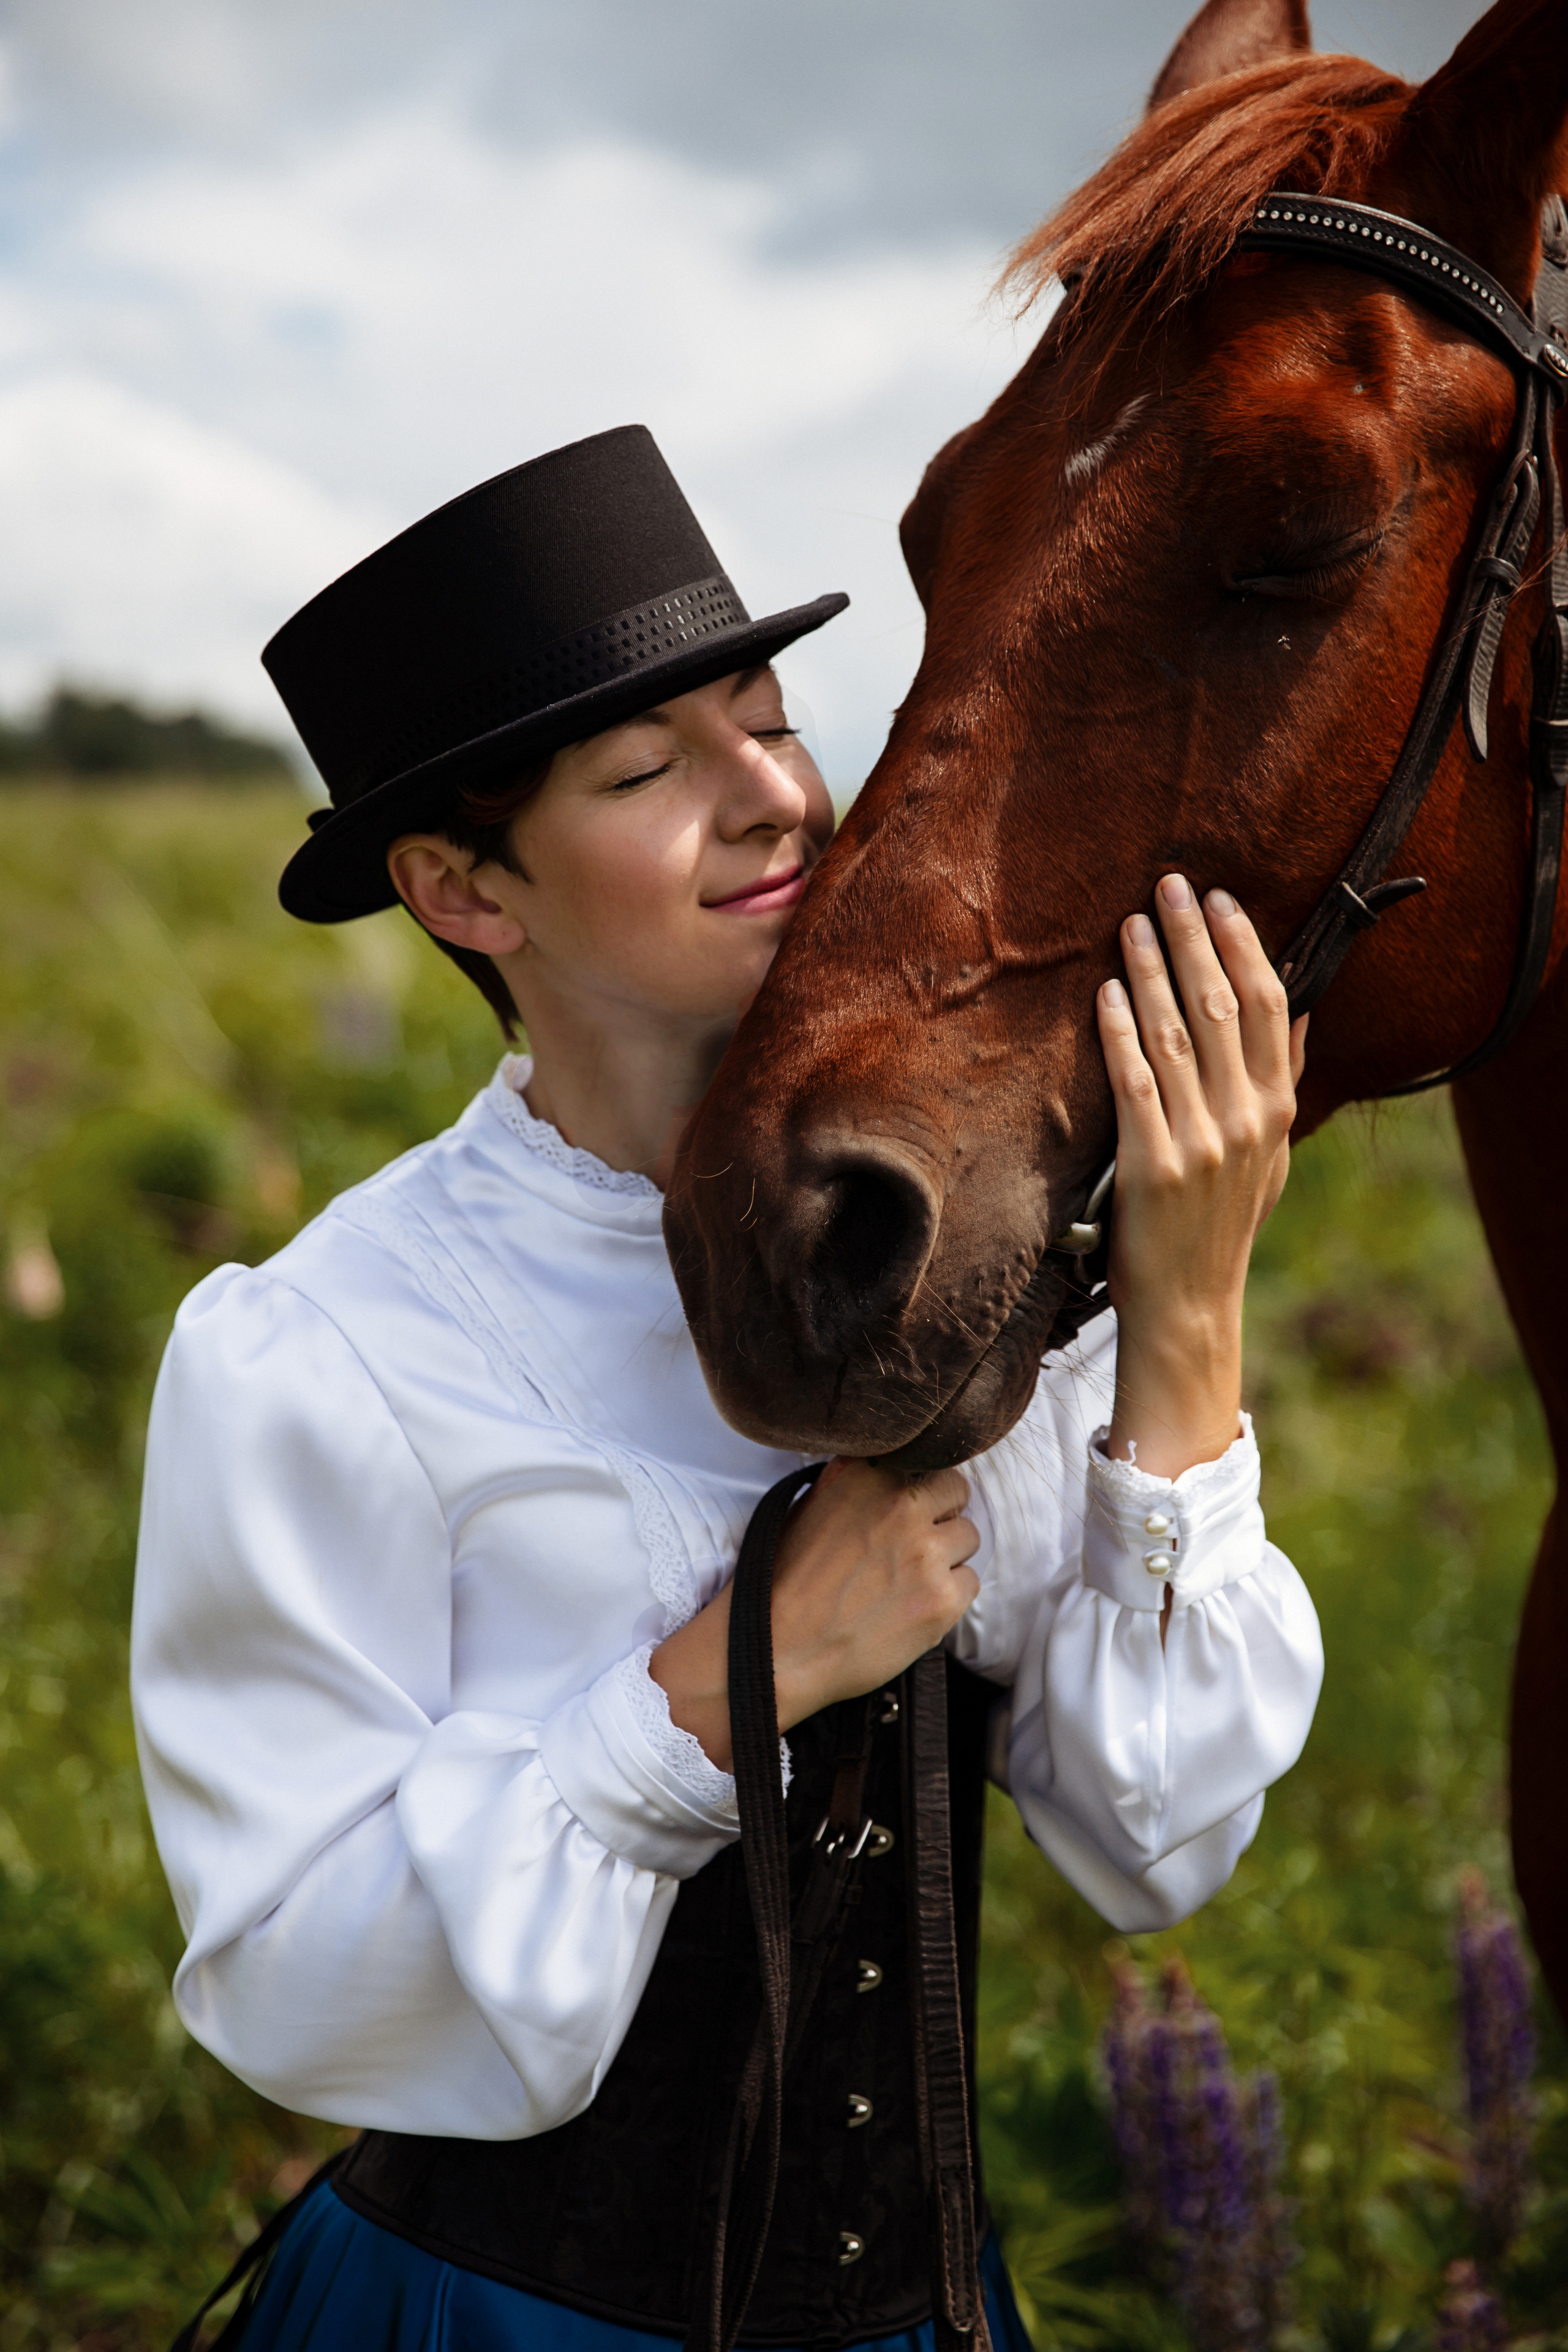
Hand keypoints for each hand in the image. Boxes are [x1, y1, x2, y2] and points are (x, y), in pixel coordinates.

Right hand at [650, 1459, 978, 1769]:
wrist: (780, 1648)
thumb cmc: (785, 1580)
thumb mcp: (809, 1508)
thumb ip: (850, 1478)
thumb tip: (880, 1463)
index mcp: (869, 1477)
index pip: (929, 1462)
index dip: (920, 1487)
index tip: (911, 1507)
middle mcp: (903, 1507)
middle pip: (957, 1493)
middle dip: (941, 1514)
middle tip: (917, 1542)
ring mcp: (927, 1554)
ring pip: (969, 1538)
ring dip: (947, 1555)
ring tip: (912, 1578)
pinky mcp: (941, 1600)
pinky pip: (970, 1582)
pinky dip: (950, 1594)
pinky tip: (916, 1605)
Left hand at [1096, 874, 1306, 1478]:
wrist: (1189, 1304)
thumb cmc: (1221, 1224)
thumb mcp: (1271, 1155)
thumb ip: (1286, 1082)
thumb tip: (1304, 1013)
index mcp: (1276, 1110)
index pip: (1273, 1008)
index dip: (1246, 947)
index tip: (1220, 901)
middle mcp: (1245, 1119)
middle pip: (1225, 1007)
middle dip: (1193, 940)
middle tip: (1168, 884)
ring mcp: (1200, 1142)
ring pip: (1176, 1035)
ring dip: (1150, 972)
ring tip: (1129, 924)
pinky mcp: (1152, 1165)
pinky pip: (1134, 1083)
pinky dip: (1119, 1034)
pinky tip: (1104, 995)